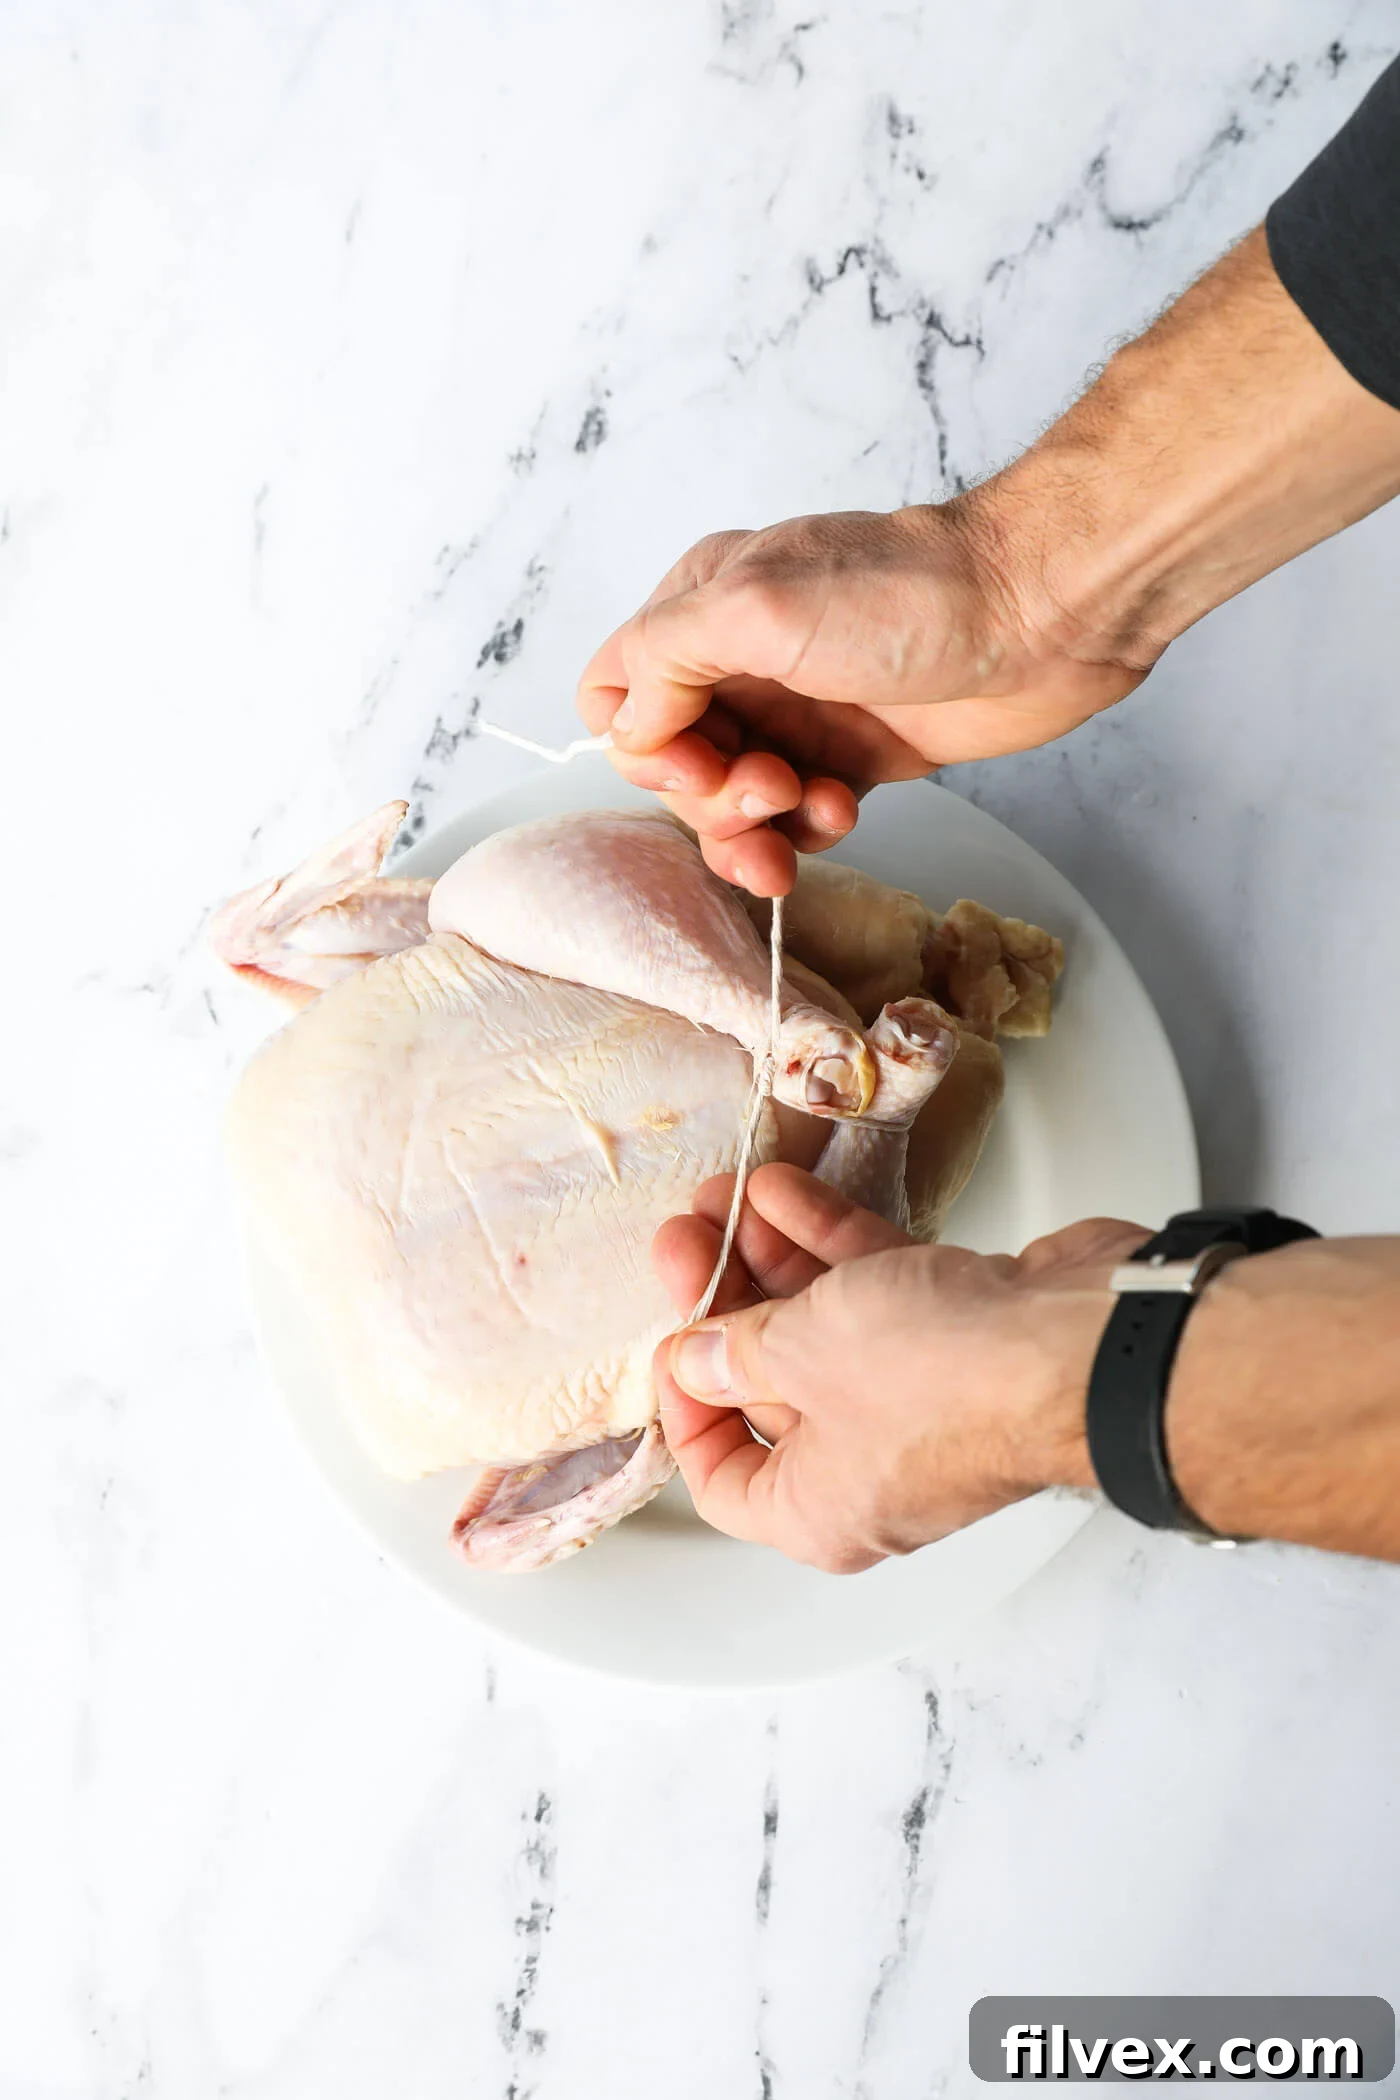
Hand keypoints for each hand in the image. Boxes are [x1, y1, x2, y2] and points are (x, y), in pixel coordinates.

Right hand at [577, 504, 1147, 893]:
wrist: (1040, 615)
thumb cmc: (907, 595)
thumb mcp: (753, 604)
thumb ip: (663, 659)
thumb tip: (629, 731)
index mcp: (701, 605)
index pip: (616, 697)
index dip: (644, 747)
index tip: (701, 762)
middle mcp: (740, 659)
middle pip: (673, 765)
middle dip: (711, 797)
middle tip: (771, 789)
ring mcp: (796, 709)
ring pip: (732, 802)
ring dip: (756, 828)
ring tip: (810, 812)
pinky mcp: (850, 754)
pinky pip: (792, 819)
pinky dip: (805, 833)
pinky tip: (844, 812)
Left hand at [651, 1163, 1146, 1570]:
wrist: (1088, 1342)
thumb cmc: (948, 1378)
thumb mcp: (799, 1356)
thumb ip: (733, 1351)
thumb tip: (692, 1358)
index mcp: (820, 1511)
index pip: (723, 1480)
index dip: (683, 1408)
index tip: (672, 1338)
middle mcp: (869, 1469)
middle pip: (770, 1387)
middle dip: (724, 1301)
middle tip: (689, 1237)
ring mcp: (921, 1401)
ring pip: (823, 1329)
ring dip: (773, 1260)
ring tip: (729, 1195)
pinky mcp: (962, 1336)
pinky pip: (877, 1293)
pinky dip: (832, 1243)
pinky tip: (788, 1189)